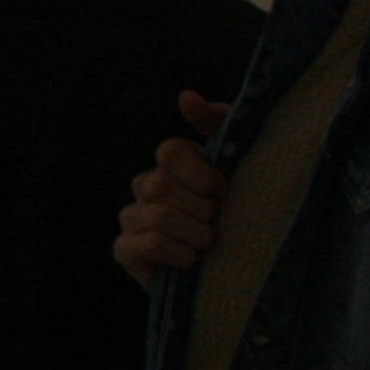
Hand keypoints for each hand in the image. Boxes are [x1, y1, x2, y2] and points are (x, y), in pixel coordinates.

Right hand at [115, 90, 233, 289]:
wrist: (237, 274)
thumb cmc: (243, 215)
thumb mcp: (243, 164)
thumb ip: (219, 125)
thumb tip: (185, 96)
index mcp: (171, 165)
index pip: (169, 152)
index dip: (199, 173)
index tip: (223, 190)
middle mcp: (146, 187)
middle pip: (161, 185)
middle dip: (200, 209)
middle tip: (218, 222)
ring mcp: (132, 218)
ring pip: (157, 216)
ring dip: (194, 233)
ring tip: (209, 244)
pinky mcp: (125, 251)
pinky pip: (147, 243)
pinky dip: (176, 253)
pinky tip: (192, 261)